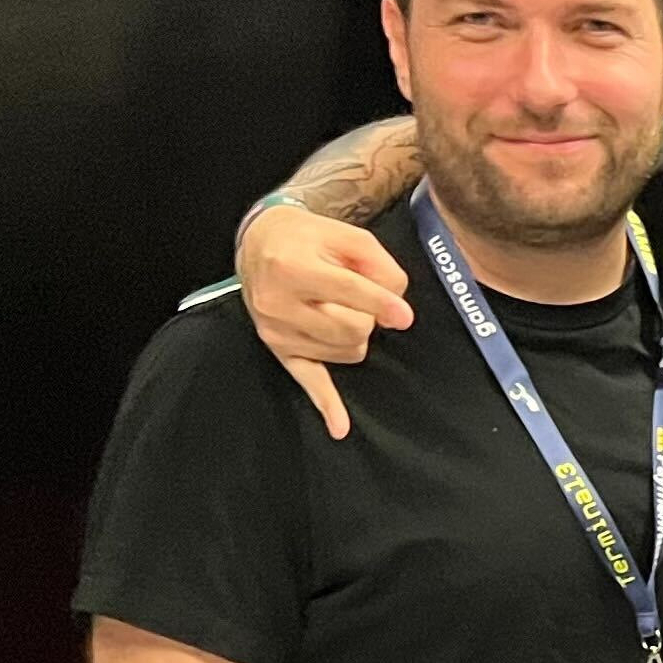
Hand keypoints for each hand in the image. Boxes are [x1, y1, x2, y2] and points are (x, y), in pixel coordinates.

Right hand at [240, 206, 414, 439]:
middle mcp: (278, 302)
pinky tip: (339, 427)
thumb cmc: (310, 238)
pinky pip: (307, 381)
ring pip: (346, 351)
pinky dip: (326, 404)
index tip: (402, 317)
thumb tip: (395, 307)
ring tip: (340, 307)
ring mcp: (277, 331)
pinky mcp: (279, 349)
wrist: (260, 243)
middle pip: (351, 328)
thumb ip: (380, 265)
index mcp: (293, 267)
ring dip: (357, 334)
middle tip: (361, 296)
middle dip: (369, 315)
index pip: (347, 292)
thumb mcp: (349, 236)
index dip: (381, 304)